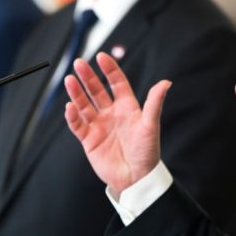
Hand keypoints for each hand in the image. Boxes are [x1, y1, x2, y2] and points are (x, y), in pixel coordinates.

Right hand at [63, 53, 171, 195]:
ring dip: (76, 93)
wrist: (136, 178)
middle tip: (79, 63)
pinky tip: (69, 107)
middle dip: (88, 77)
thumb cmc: (147, 152)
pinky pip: (78, 125)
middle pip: (97, 91)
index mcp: (127, 108)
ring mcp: (99, 126)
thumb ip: (154, 103)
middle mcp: (111, 114)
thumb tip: (166, 82)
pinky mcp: (89, 140)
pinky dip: (72, 116)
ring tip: (69, 80)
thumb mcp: (150, 125)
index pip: (116, 83)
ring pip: (84, 105)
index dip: (109, 70)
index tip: (102, 57)